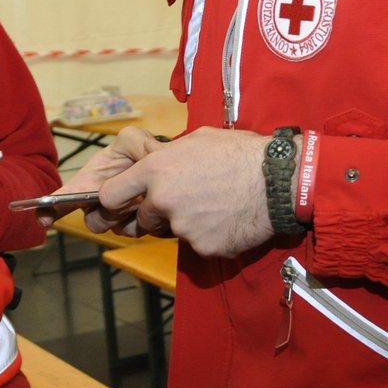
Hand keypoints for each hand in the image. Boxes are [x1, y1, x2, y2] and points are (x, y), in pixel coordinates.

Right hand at [36, 125, 164, 230]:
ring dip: (133, 213)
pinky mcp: (141, 225)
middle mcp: (99, 204)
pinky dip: (151, 218)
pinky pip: (140, 230)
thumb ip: (136, 142)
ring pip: (118, 228)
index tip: (43, 219)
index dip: (50, 209)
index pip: (63, 198)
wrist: (163, 167)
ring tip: (146, 194)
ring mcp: (119, 218)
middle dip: (111, 211)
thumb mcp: (134, 139)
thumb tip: (143, 155)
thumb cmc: (138, 151)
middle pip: (94, 221)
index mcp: (88, 183)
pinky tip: (156, 203)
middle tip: (131, 194)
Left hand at [98, 127, 274, 257]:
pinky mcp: (202, 247)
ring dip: (185, 225)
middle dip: (156, 215)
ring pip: (172, 232)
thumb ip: (168, 156)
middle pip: (142, 220)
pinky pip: (198, 244)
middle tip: (183, 203)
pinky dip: (210, 236)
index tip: (121, 203)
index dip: (115, 201)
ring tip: (213, 206)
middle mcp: (163, 200)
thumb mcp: (197, 140)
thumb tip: (156, 160)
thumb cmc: (240, 153)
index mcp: (155, 170)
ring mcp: (182, 227)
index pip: (109, 195)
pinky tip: (228, 219)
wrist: (278, 181)